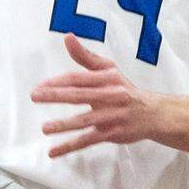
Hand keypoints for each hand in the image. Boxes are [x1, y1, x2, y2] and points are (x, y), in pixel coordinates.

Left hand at [31, 34, 156, 157]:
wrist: (153, 113)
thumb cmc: (124, 89)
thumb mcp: (109, 70)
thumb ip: (85, 56)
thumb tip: (67, 37)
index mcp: (108, 79)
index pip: (80, 78)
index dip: (59, 81)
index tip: (40, 86)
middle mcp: (112, 96)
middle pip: (80, 95)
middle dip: (56, 95)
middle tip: (35, 96)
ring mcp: (113, 116)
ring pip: (85, 121)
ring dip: (64, 125)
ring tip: (45, 128)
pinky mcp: (113, 133)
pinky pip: (88, 140)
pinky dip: (70, 146)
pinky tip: (53, 151)